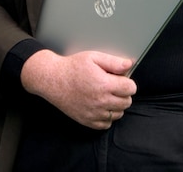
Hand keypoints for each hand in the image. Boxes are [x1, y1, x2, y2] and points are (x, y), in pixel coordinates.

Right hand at [20, 49, 136, 128]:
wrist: (52, 80)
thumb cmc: (72, 67)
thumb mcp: (93, 57)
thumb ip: (114, 62)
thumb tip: (129, 65)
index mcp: (104, 85)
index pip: (130, 89)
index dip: (128, 82)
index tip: (122, 79)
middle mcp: (100, 101)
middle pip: (127, 102)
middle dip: (123, 93)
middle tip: (113, 86)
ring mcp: (94, 113)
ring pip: (118, 114)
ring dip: (116, 105)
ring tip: (106, 95)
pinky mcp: (87, 121)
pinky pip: (107, 124)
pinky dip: (107, 116)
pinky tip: (100, 105)